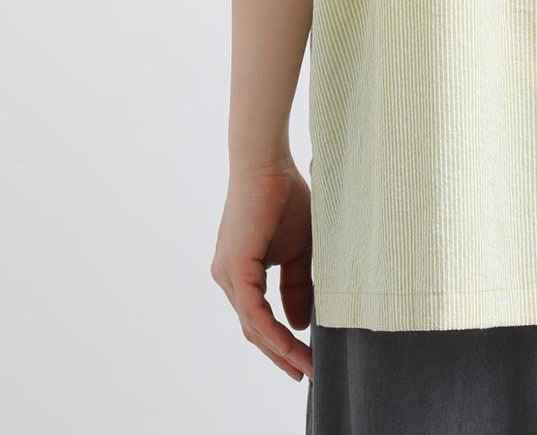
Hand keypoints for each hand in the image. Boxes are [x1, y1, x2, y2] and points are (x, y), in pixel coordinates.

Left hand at [210, 156, 313, 380]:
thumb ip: (297, 286)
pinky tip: (293, 344)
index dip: (282, 342)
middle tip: (308, 373)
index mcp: (240, 273)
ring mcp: (228, 275)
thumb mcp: (298, 250)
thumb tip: (299, 323)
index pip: (259, 319)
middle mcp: (228, 278)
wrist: (268, 164)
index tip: (307, 359)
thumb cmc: (284, 197)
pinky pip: (253, 313)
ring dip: (280, 350)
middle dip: (281, 355)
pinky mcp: (235, 269)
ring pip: (253, 327)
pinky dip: (273, 332)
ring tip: (306, 366)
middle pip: (253, 330)